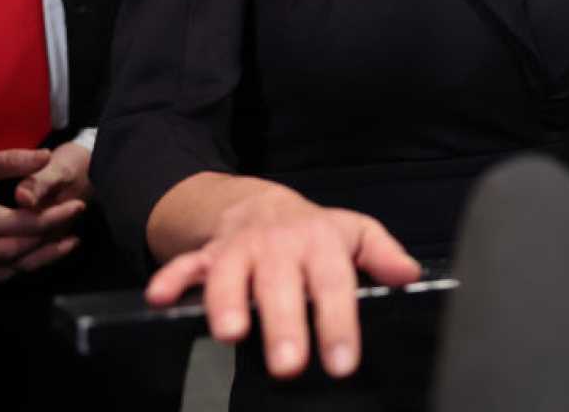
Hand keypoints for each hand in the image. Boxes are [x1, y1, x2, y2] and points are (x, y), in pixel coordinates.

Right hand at [0, 149, 86, 281]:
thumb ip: (12, 161)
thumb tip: (46, 157)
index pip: (29, 226)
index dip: (57, 217)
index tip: (78, 206)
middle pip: (21, 256)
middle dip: (50, 245)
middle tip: (75, 233)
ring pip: (5, 269)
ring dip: (34, 261)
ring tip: (59, 248)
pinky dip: (9, 268)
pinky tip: (24, 262)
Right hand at [146, 181, 421, 378]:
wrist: (261, 204)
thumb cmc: (314, 232)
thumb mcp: (354, 234)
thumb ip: (383, 255)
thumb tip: (409, 275)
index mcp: (319, 243)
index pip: (333, 285)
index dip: (338, 324)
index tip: (342, 362)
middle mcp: (278, 246)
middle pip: (280, 285)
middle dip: (284, 324)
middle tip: (288, 364)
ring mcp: (240, 250)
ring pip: (230, 274)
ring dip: (227, 301)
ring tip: (230, 334)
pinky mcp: (208, 256)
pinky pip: (186, 264)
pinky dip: (171, 279)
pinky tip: (159, 299)